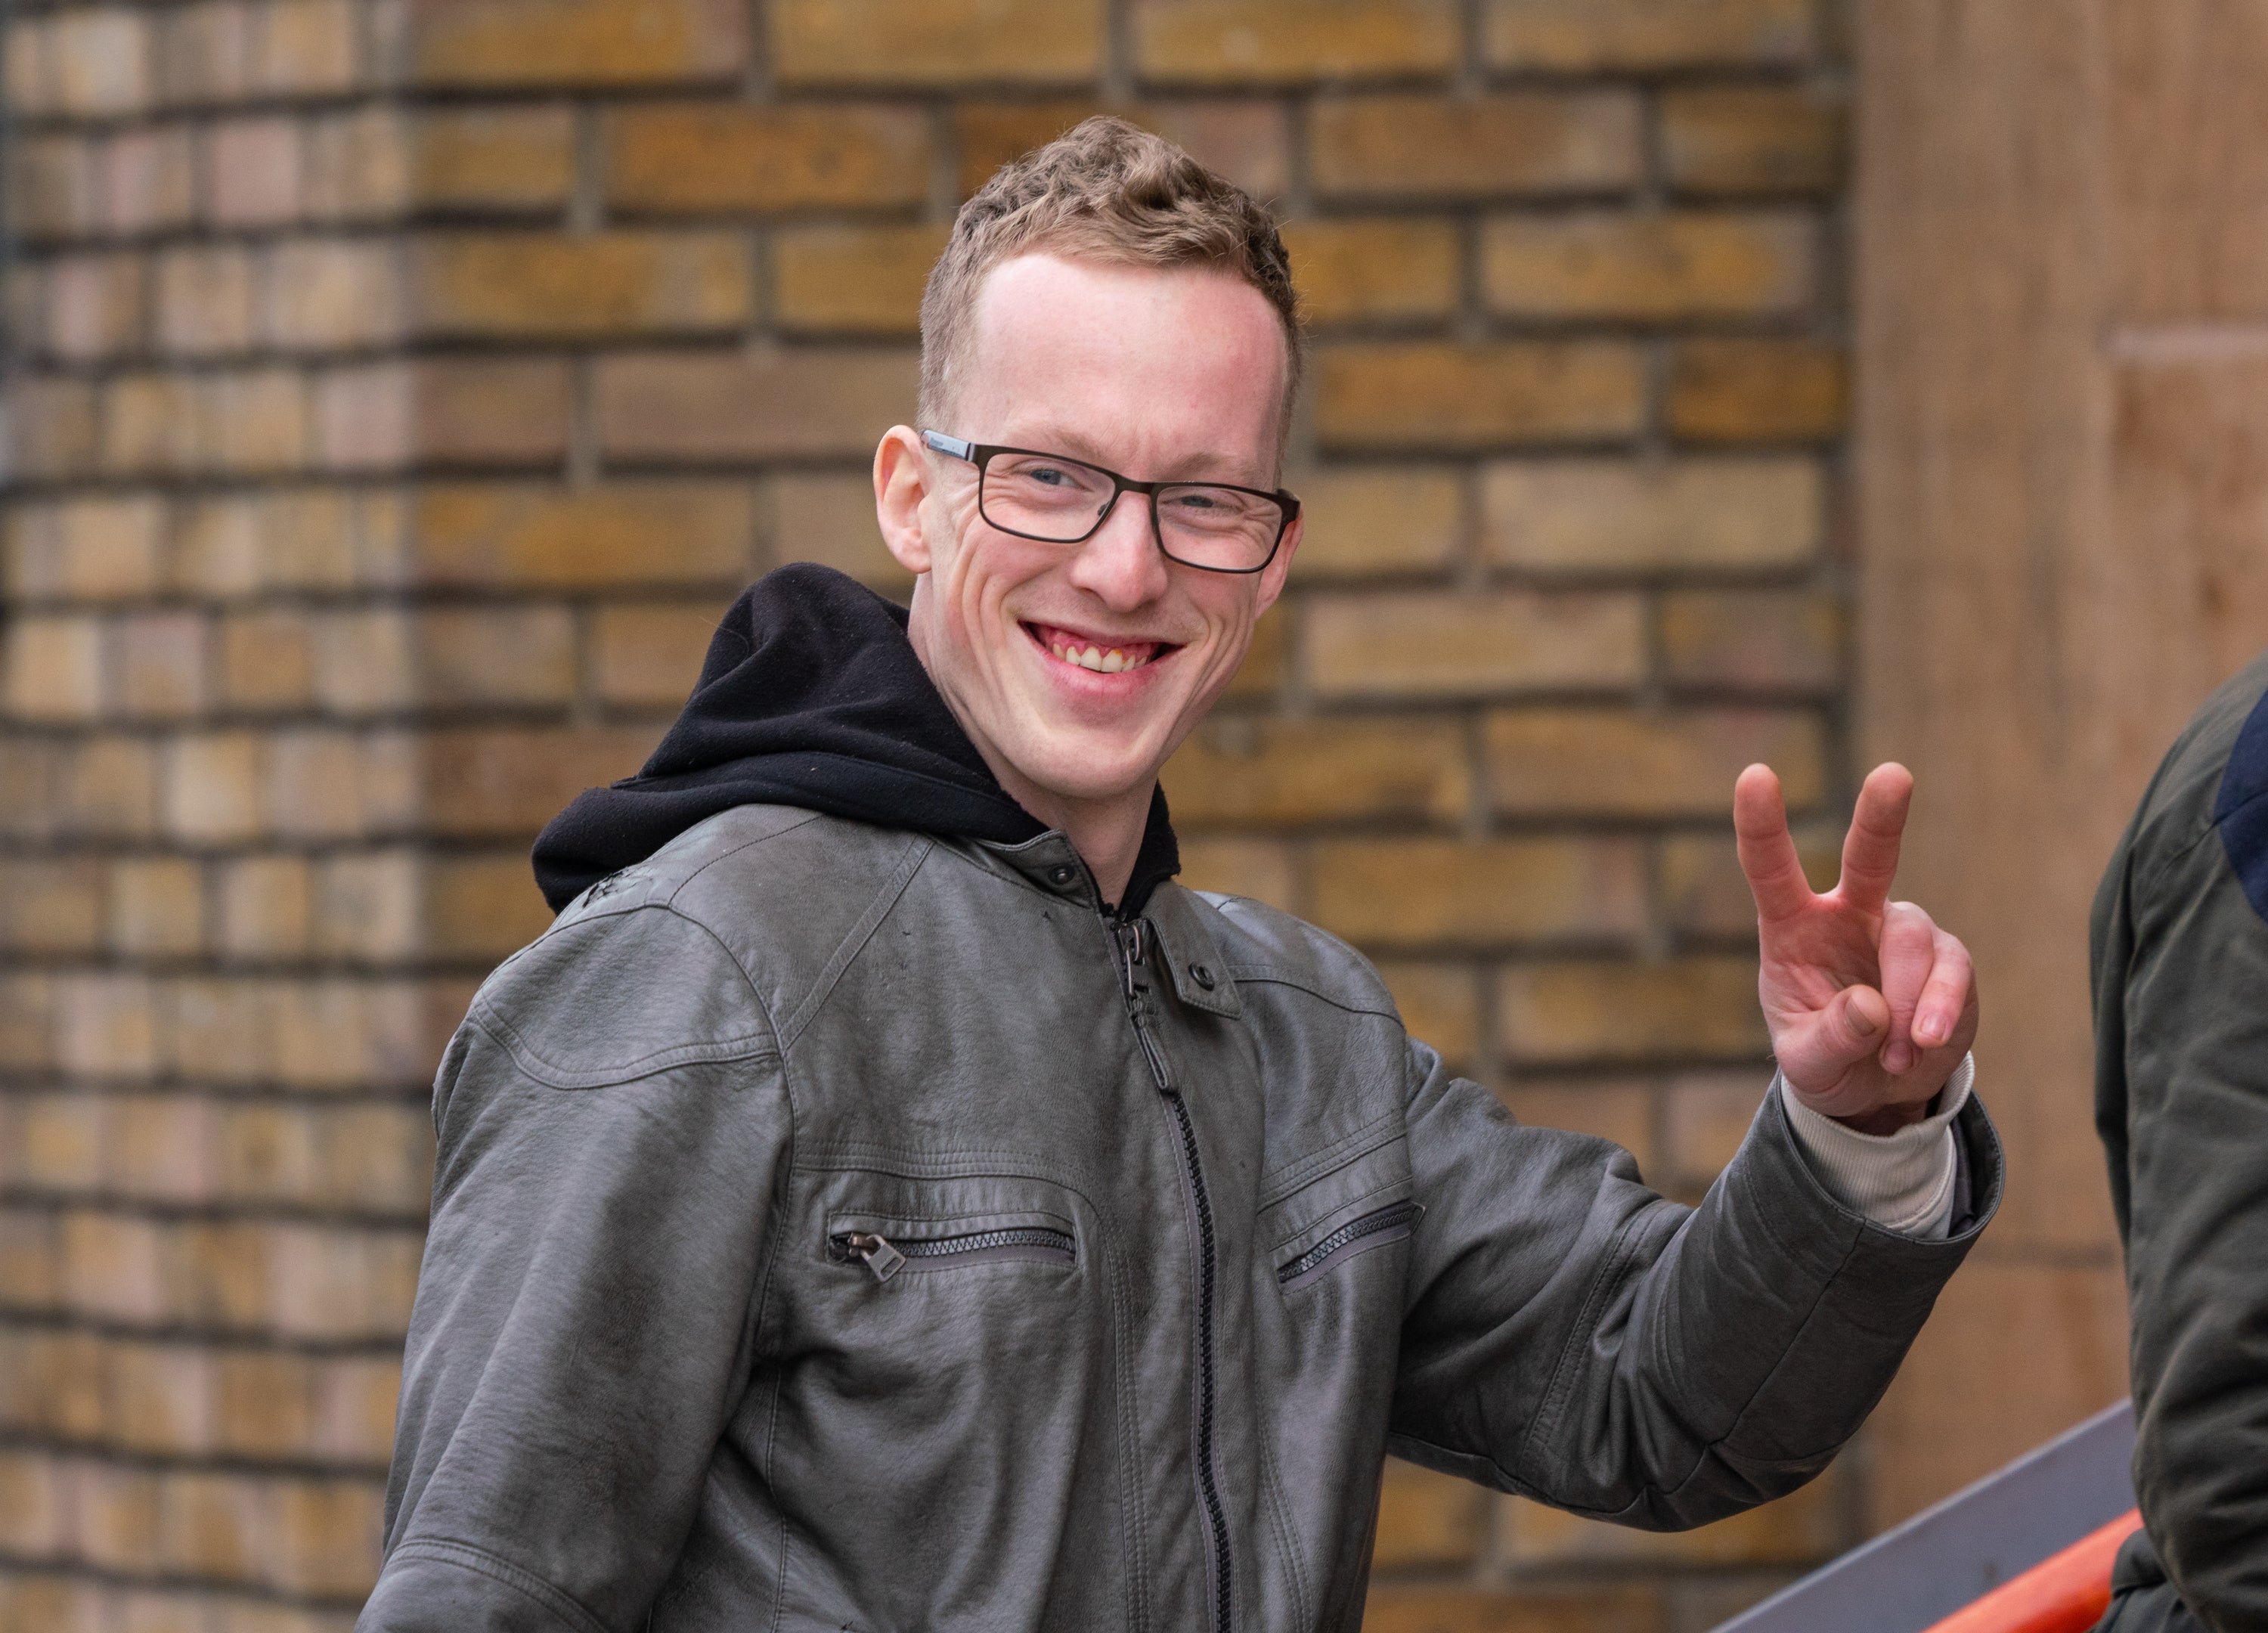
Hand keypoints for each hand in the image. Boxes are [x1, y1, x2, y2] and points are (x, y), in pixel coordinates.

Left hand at [1734, 762, 1978, 1132]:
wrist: (1876, 1090)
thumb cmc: (1826, 1059)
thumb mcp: (1809, 1062)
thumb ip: (1831, 1037)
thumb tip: (1871, 1007)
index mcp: (1792, 927)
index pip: (1771, 869)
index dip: (1761, 826)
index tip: (1756, 776)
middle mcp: (1848, 914)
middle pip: (1867, 856)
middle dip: (1880, 816)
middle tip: (1893, 776)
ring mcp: (1901, 930)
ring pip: (1913, 940)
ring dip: (1906, 1002)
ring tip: (1895, 1054)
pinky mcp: (1948, 959)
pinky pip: (1951, 973)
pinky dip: (1937, 1012)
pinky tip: (1921, 1044)